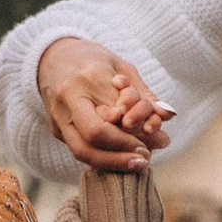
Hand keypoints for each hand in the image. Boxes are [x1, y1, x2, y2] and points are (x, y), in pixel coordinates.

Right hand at [36, 37, 171, 171]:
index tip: (159, 141)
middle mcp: (69, 98)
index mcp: (90, 77)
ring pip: (81, 151)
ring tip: (135, 164)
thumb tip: (169, 115)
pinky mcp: (55, 129)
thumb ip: (145, 94)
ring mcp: (58, 116)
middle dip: (123, 153)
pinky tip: (120, 159)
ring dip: (112, 163)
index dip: (138, 133)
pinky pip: (78, 149)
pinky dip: (102, 158)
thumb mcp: (123, 68)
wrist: (52, 57)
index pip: (116, 114)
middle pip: (94, 136)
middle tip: (146, 159)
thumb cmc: (93, 61)